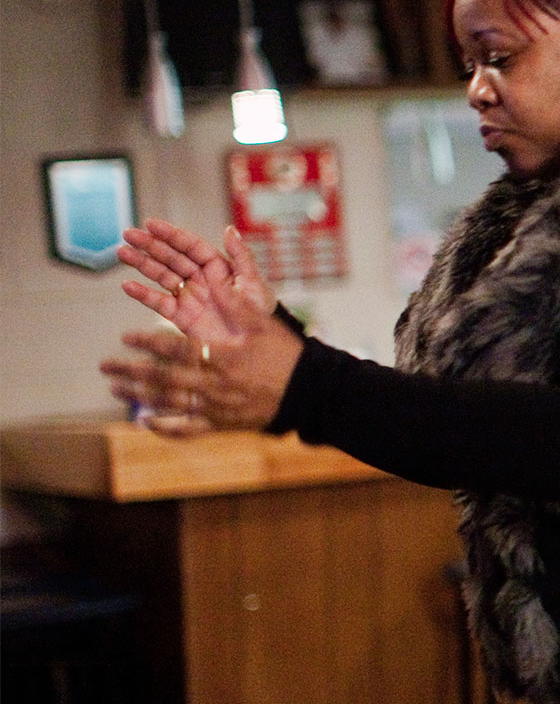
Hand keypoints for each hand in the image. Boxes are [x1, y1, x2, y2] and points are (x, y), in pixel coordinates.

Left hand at [101, 273, 303, 434]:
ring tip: (115, 389)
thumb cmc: (286, 354)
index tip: (126, 337)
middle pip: (161, 379)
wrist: (310, 392)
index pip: (174, 348)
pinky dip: (164, 427)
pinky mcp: (221, 424)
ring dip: (137, 396)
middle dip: (130, 372)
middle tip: (105, 367)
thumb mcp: (262, 322)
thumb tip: (212, 274)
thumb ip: (233, 301)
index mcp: (220, 356)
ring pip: (168, 404)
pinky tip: (144, 422)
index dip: (147, 342)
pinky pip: (187, 429)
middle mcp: (213, 384)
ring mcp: (215, 407)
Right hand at [118, 221, 274, 341]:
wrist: (257, 348)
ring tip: (121, 252)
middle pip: (171, 257)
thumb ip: (241, 256)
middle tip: (128, 234)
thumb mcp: (254, 284)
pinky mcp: (181, 316)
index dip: (171, 235)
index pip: (190, 246)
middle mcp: (201, 279)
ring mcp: (189, 297)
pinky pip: (158, 302)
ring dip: (141, 264)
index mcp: (218, 267)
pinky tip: (127, 285)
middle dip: (149, 245)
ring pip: (161, 275)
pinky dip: (143, 294)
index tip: (150, 224)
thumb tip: (229, 228)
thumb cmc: (261, 315)